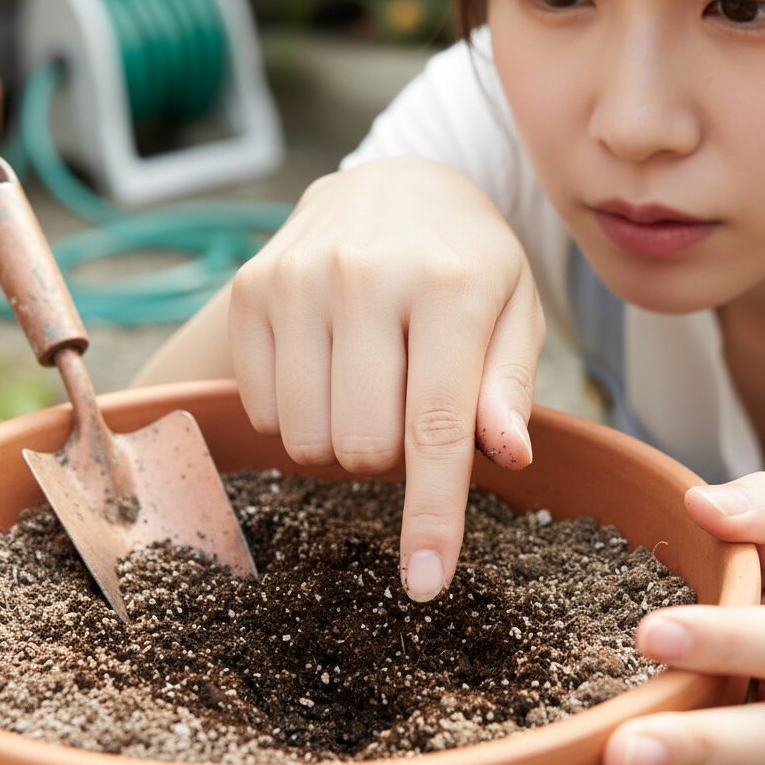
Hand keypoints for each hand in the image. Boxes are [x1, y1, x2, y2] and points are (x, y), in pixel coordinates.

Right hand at [229, 157, 544, 601]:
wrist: (394, 181)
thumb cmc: (468, 261)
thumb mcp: (513, 311)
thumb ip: (507, 386)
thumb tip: (507, 458)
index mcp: (449, 287)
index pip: (434, 428)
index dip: (430, 516)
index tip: (424, 583)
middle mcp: (364, 278)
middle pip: (363, 446)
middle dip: (392, 455)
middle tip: (409, 405)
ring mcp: (296, 282)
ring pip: (306, 437)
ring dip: (344, 438)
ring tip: (370, 384)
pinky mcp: (250, 290)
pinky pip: (264, 410)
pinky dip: (300, 414)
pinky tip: (327, 367)